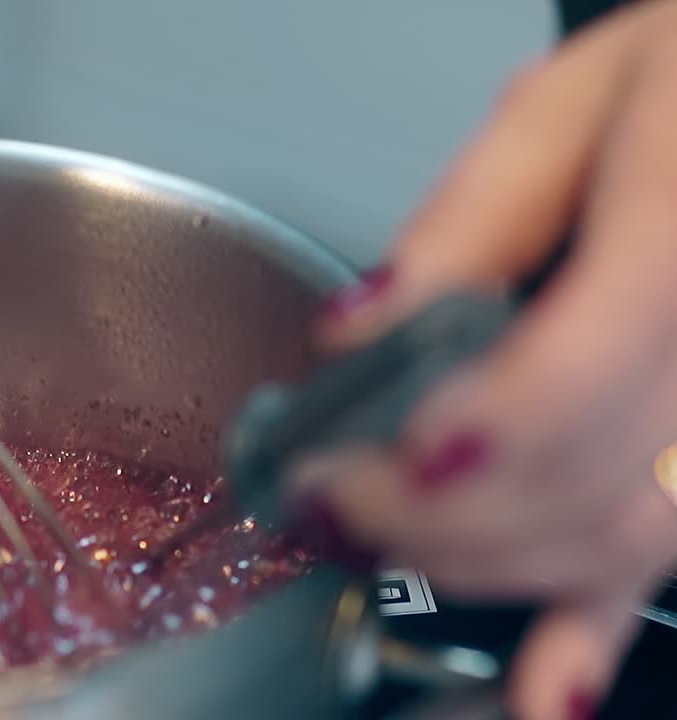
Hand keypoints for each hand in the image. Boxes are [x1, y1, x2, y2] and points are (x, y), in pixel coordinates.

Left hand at [297, 2, 676, 717]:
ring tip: (366, 541)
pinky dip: (594, 632)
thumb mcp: (576, 104)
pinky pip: (664, 560)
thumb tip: (362, 327)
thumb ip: (470, 221)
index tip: (348, 463)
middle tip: (315, 497)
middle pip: (576, 481)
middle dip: (423, 514)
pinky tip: (544, 694)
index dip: (459, 440)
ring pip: (615, 540)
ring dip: (473, 563)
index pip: (572, 374)